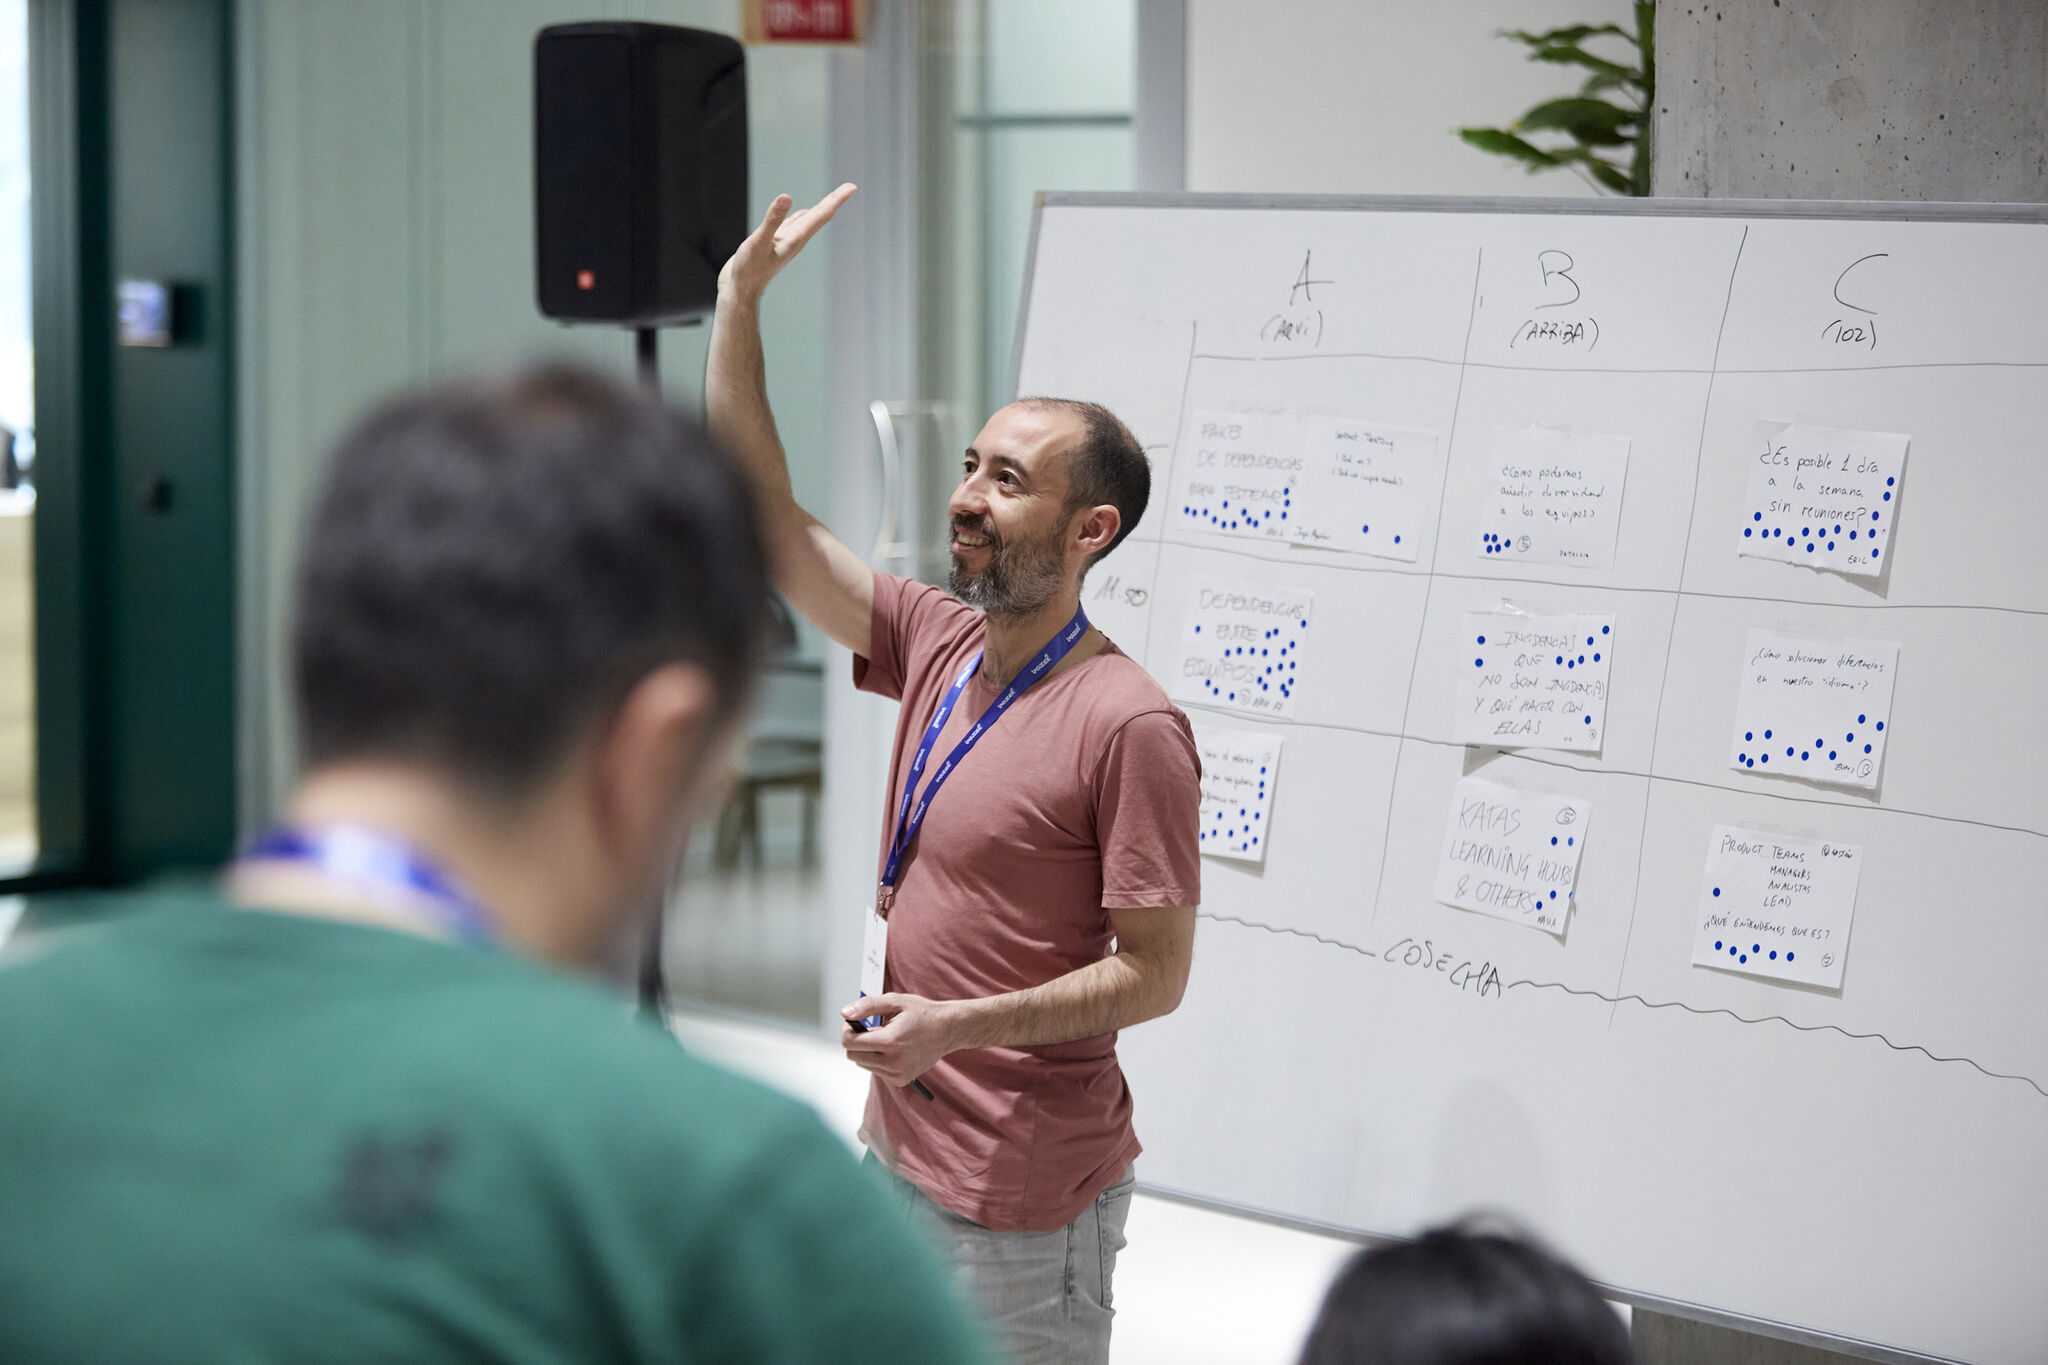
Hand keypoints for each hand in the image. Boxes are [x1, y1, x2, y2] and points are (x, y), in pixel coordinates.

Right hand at [719, 183, 857, 301]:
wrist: (740, 292)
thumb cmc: (748, 271)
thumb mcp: (759, 242)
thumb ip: (773, 220)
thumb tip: (786, 197)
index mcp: (796, 239)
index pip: (821, 214)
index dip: (837, 199)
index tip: (852, 187)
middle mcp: (795, 239)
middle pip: (819, 216)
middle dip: (834, 199)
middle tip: (851, 186)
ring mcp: (786, 241)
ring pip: (808, 220)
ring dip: (820, 209)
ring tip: (833, 198)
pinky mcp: (775, 243)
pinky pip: (792, 225)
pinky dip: (800, 216)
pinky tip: (801, 213)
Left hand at [840, 993, 959, 1088]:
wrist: (947, 1029)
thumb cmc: (922, 1013)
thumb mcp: (895, 1001)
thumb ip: (867, 1006)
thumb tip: (845, 1013)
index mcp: (889, 1042)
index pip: (849, 1043)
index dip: (847, 1030)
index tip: (854, 1023)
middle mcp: (893, 1062)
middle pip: (853, 1056)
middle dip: (856, 1041)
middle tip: (870, 1029)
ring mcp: (898, 1074)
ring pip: (863, 1064)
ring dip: (868, 1051)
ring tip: (887, 1038)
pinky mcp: (901, 1080)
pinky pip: (876, 1071)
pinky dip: (879, 1060)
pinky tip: (894, 1049)